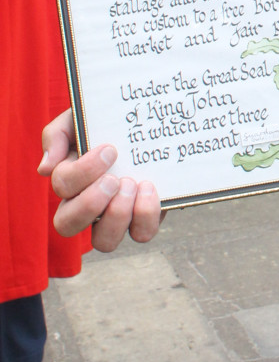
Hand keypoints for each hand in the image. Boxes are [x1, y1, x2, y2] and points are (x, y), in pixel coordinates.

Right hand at [39, 109, 161, 251]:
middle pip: (66, 226)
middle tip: (114, 179)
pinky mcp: (144, 218)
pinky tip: (150, 189)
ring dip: (117, 216)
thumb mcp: (79, 119)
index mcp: (70, 179)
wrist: (148, 124)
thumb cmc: (107, 122)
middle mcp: (87, 204)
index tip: (109, 149)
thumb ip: (56, 135)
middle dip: (89, 204)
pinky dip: (146, 216)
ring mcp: (115, 215)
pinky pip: (142, 234)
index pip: (62, 187)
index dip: (83, 171)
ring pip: (104, 242)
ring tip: (132, 184)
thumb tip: (44, 169)